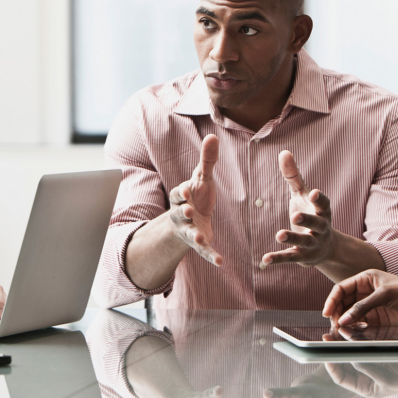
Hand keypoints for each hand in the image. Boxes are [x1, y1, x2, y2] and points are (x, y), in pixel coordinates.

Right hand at [168, 135, 222, 266]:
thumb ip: (207, 160)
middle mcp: (181, 215)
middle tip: (188, 213)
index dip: (181, 194)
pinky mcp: (199, 243)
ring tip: (200, 239)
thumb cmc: (197, 195)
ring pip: (190, 234)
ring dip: (194, 236)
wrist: (191, 219)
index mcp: (181, 198)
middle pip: (180, 215)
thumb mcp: (201, 178)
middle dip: (184, 214)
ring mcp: (189, 230)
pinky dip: (211, 256)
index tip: (186, 192)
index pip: (178, 194)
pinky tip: (220, 262)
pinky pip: (204, 251)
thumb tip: (212, 136)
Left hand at [261, 151, 335, 268]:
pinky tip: (264, 260)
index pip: (324, 205)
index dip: (320, 199)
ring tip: (279, 235)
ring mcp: (312, 244)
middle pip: (317, 224)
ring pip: (304, 243)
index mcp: (322, 212)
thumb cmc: (310, 213)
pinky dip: (277, 259)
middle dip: (307, 221)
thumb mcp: (302, 195)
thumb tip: (284, 152)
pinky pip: (289, 258)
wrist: (325, 249)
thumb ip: (294, 176)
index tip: (314, 192)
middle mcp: (321, 228)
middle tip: (296, 216)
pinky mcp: (301, 257)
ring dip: (292, 238)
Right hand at [322, 269, 397, 326]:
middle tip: (333, 324)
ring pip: (349, 313)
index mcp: (365, 278)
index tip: (326, 312)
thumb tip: (344, 318)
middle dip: (336, 312)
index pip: (342, 288)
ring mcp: (370, 305)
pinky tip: (353, 330)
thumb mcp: (385, 295)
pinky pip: (359, 322)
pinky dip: (354, 326)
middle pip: (343, 302)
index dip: (332, 300)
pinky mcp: (376, 317)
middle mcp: (365, 291)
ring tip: (341, 329)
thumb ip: (363, 307)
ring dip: (344, 320)